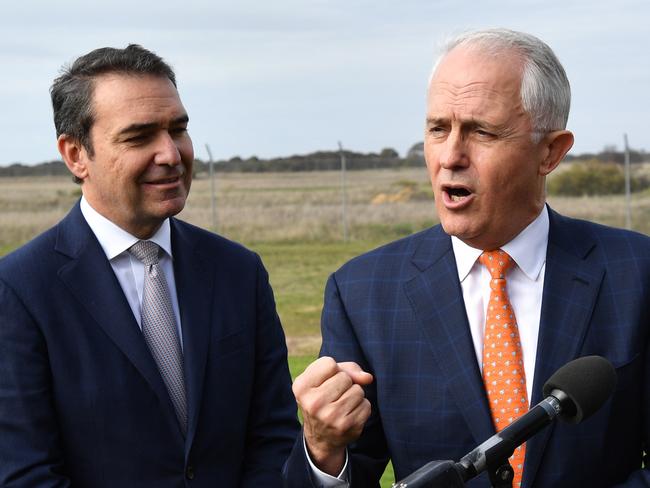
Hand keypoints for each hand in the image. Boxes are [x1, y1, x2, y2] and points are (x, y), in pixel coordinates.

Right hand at [292, 356, 373, 475]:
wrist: (320, 437)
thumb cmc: (323, 398)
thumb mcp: (323, 379)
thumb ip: (346, 368)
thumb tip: (368, 378)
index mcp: (301, 387)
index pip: (329, 364)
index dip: (332, 370)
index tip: (324, 381)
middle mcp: (313, 403)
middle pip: (345, 377)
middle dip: (344, 383)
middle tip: (334, 396)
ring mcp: (330, 417)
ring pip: (358, 390)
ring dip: (354, 395)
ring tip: (342, 404)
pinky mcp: (346, 427)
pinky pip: (366, 405)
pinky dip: (361, 407)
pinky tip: (349, 414)